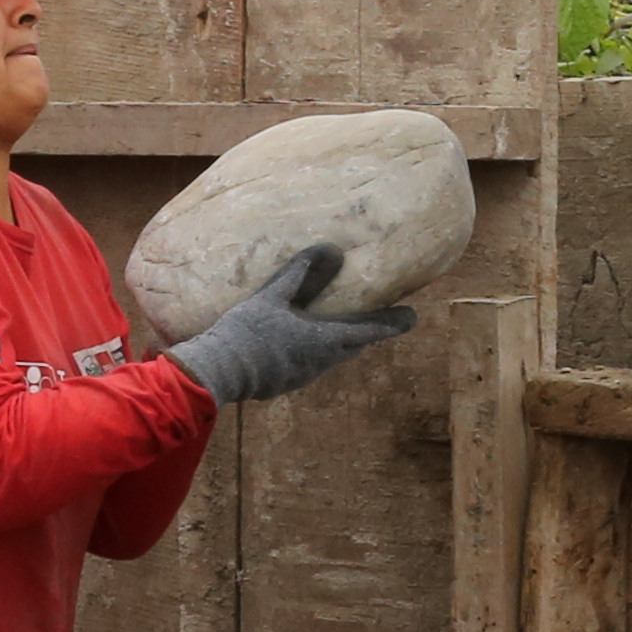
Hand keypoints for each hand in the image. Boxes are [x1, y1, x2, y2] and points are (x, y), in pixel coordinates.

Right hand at [164, 244, 420, 406]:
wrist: (218, 372)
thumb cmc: (247, 332)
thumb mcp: (273, 296)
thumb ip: (300, 273)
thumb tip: (329, 249)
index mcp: (324, 340)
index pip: (370, 332)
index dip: (393, 323)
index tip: (413, 316)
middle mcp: (321, 362)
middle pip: (353, 346)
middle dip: (366, 331)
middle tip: (377, 317)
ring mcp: (303, 376)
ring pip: (331, 357)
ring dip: (339, 341)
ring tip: (339, 325)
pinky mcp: (285, 382)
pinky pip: (309, 364)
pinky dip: (314, 350)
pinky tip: (298, 341)